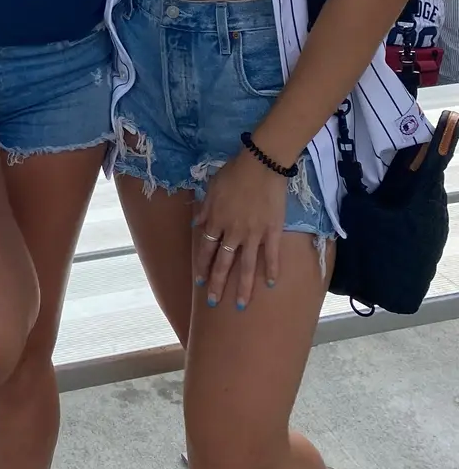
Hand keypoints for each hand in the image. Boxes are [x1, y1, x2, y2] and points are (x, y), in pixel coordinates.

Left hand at [192, 151, 288, 309]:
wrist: (261, 164)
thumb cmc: (234, 172)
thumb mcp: (211, 188)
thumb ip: (204, 209)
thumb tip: (195, 225)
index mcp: (216, 221)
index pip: (206, 249)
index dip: (202, 266)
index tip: (198, 281)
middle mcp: (232, 232)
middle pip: (223, 263)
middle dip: (216, 284)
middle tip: (212, 302)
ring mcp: (253, 233)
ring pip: (246, 265)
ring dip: (242, 287)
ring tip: (240, 304)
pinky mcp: (272, 231)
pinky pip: (272, 254)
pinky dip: (271, 270)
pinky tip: (270, 284)